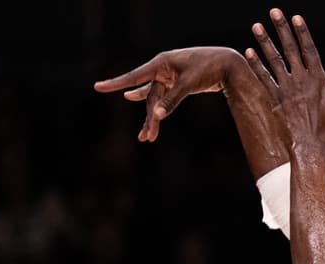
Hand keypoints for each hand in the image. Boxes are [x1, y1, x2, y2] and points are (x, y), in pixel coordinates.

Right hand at [94, 47, 244, 141]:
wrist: (227, 63)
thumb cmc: (208, 69)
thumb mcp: (189, 84)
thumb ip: (171, 101)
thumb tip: (156, 116)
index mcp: (161, 63)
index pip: (134, 76)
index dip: (115, 83)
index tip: (97, 87)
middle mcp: (162, 69)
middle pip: (149, 97)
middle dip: (149, 118)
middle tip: (147, 138)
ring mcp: (168, 76)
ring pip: (155, 100)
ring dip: (153, 118)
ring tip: (147, 137)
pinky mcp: (176, 83)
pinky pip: (162, 97)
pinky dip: (156, 107)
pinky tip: (144, 111)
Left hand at [244, 8, 324, 146]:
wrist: (310, 145)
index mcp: (318, 78)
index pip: (309, 49)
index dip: (302, 32)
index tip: (296, 18)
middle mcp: (300, 79)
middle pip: (290, 48)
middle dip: (282, 28)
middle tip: (274, 12)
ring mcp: (286, 88)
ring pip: (274, 60)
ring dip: (264, 42)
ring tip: (256, 26)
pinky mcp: (275, 98)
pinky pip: (264, 78)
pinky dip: (256, 65)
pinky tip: (249, 52)